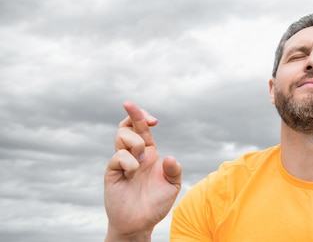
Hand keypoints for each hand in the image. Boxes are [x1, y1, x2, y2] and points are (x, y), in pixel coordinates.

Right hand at [104, 101, 181, 240]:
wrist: (140, 223)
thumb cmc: (156, 204)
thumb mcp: (172, 186)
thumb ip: (174, 170)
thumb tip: (168, 157)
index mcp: (148, 153)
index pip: (141, 128)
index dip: (142, 116)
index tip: (154, 120)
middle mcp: (133, 154)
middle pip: (127, 126)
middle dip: (135, 116)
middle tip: (151, 124)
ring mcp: (121, 162)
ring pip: (121, 135)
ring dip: (135, 142)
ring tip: (141, 160)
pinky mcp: (112, 172)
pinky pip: (118, 156)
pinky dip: (128, 161)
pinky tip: (132, 173)